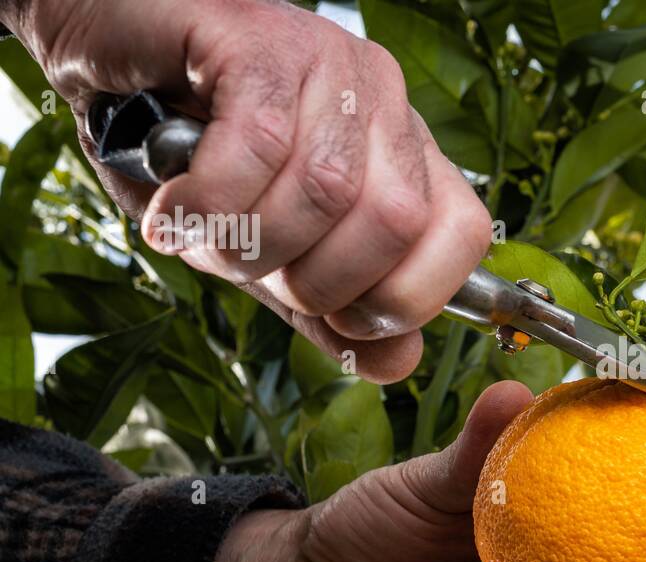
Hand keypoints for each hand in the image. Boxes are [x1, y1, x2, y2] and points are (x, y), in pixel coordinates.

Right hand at [6, 0, 489, 381]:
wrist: (108, 52)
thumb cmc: (193, 157)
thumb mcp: (271, 251)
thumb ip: (331, 309)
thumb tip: (398, 364)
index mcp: (405, 158)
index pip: (463, 236)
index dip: (401, 299)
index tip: (330, 310)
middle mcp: (385, 105)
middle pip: (396, 223)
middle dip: (314, 279)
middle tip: (250, 265)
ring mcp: (332, 66)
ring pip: (325, 189)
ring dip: (247, 242)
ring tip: (200, 231)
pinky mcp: (263, 39)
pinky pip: (259, 144)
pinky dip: (207, 200)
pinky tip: (172, 209)